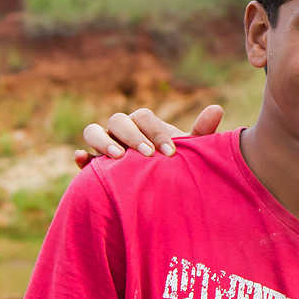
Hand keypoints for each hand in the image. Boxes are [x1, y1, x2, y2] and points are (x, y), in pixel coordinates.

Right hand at [73, 104, 223, 167]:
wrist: (160, 189)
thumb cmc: (175, 166)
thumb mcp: (189, 153)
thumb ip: (201, 133)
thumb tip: (217, 108)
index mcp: (143, 124)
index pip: (144, 118)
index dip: (156, 132)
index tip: (170, 153)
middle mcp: (122, 131)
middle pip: (118, 120)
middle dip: (132, 136)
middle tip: (147, 155)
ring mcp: (104, 146)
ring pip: (93, 131)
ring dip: (103, 141)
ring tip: (118, 157)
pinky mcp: (93, 166)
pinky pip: (82, 157)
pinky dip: (81, 157)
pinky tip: (82, 160)